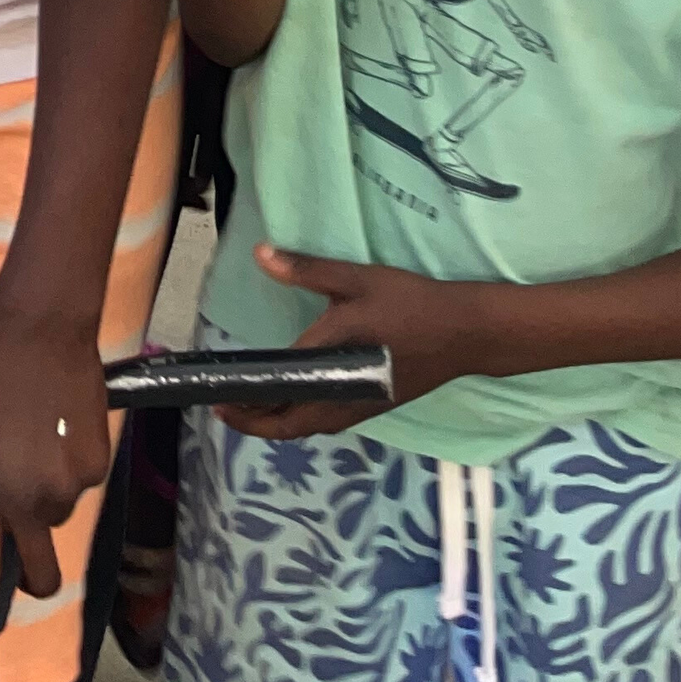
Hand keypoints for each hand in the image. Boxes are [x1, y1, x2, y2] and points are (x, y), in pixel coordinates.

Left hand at [0, 301, 110, 662]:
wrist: (44, 324)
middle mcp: (30, 500)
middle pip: (38, 575)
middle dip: (29, 576)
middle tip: (18, 545)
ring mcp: (70, 485)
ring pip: (57, 518)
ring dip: (44, 499)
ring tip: (33, 442)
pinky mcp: (99, 464)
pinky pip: (80, 483)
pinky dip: (68, 467)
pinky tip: (58, 425)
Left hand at [217, 248, 489, 433]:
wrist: (464, 333)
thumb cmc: (409, 303)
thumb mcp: (356, 279)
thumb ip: (306, 269)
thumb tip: (261, 255)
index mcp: (333, 364)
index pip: (281, 393)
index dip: (247, 403)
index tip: (216, 398)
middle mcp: (345, 396)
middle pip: (292, 425)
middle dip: (256, 422)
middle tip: (224, 407)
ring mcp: (362, 407)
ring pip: (311, 426)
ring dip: (279, 421)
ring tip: (250, 402)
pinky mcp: (373, 405)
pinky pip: (328, 420)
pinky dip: (303, 416)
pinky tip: (294, 396)